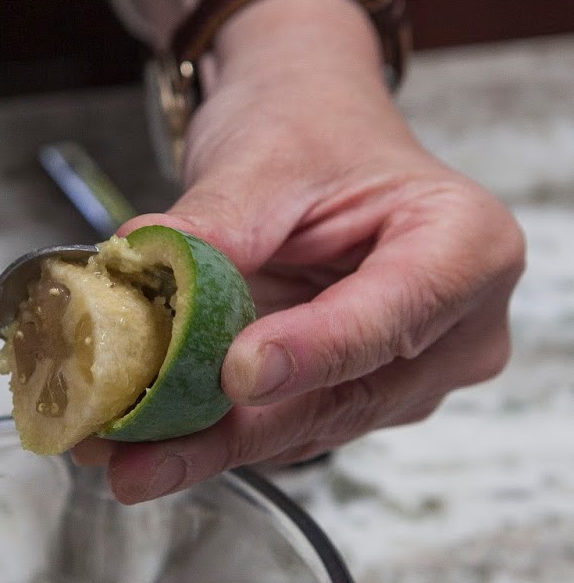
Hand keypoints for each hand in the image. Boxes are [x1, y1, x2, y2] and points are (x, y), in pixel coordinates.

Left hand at [87, 0, 525, 501]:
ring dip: (205, 445)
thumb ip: (213, 228)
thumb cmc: (307, 127)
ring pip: (304, 427)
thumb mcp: (261, 160)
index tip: (239, 373)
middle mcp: (455, 329)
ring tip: (116, 453)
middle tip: (138, 455)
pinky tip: (137, 444)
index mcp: (466, 246)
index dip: (313, 353)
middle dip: (232, 429)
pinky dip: (207, 435)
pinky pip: (281, 428)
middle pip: (343, 396)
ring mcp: (408, 375)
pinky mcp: (350, 398)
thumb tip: (141, 273)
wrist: (305, 128)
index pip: (390, 316)